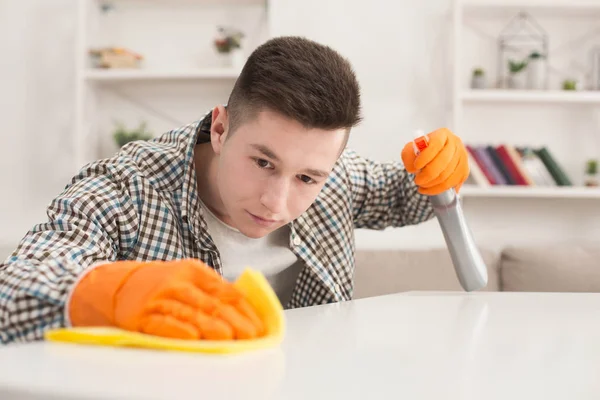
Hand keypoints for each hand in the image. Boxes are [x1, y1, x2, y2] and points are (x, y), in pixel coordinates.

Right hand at [69, 259, 263, 339]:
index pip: (226, 292)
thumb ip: (213, 291)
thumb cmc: (159, 285)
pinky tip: (194, 337)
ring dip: (212, 327)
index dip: (245, 310)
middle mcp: (177, 282)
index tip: (259, 326)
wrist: (115, 285)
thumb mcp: (186, 278)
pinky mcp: (142, 317)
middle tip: (250, 336)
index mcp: (194, 271)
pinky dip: (180, 331)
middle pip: (212, 304)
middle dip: (234, 322)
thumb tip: (246, 311)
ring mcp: (159, 299)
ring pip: (191, 314)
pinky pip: (164, 324)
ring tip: (229, 337)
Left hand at [401, 128, 468, 195]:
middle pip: (443, 162)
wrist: (432, 158)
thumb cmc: (421, 153)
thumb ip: (408, 156)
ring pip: (448, 175)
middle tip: (417, 181)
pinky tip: (430, 189)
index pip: (436, 144)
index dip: (425, 157)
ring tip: (422, 186)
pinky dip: (439, 189)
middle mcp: (455, 143)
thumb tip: (413, 169)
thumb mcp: (410, 151)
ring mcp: (462, 156)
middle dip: (427, 175)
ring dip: (432, 184)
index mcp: (442, 134)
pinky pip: (453, 183)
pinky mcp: (464, 170)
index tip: (415, 166)